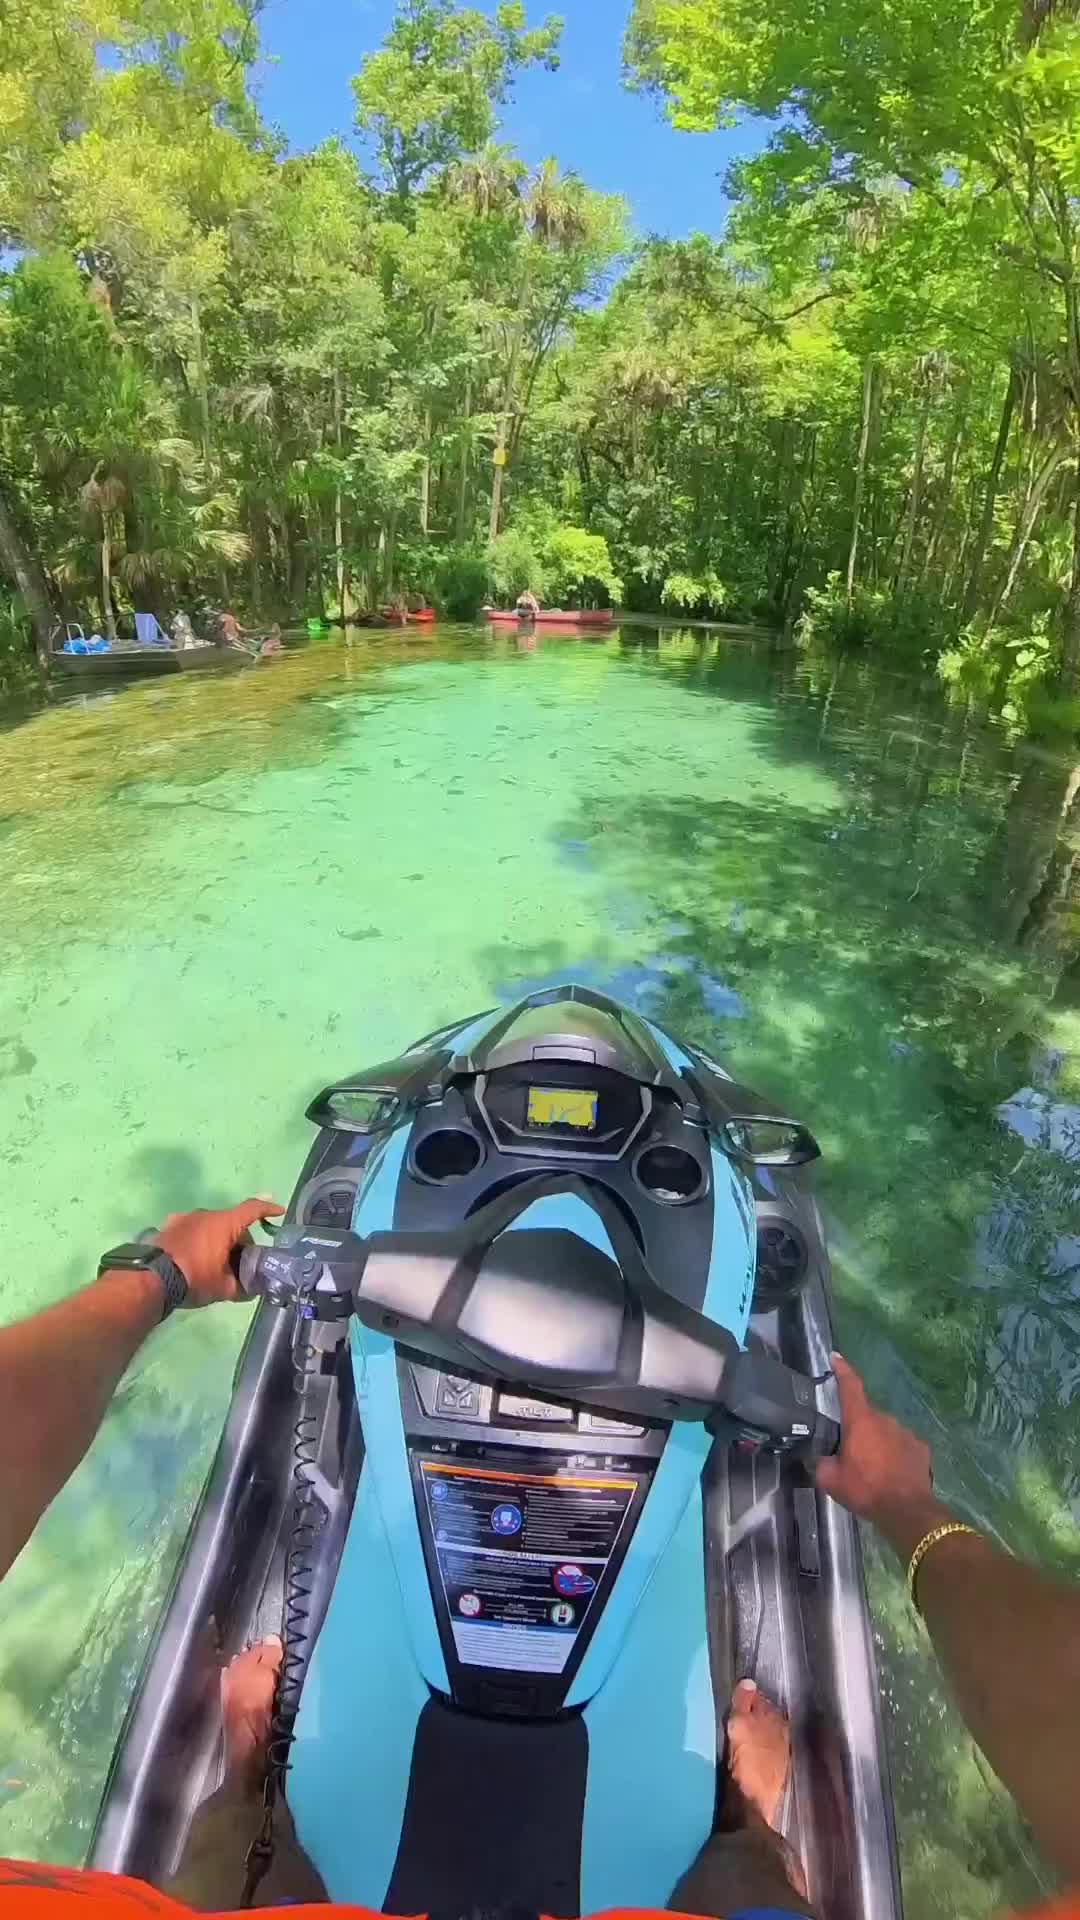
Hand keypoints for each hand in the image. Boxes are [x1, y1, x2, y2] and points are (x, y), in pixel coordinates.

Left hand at [156, 1199, 284, 1308]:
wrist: (151, 1280)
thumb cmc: (194, 1279)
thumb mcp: (223, 1288)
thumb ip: (242, 1287)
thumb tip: (251, 1289)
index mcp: (224, 1223)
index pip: (253, 1209)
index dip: (268, 1209)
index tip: (279, 1212)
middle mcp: (205, 1214)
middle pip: (231, 1222)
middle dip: (239, 1239)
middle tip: (240, 1262)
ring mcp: (184, 1218)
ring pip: (210, 1225)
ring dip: (217, 1239)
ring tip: (215, 1262)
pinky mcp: (167, 1227)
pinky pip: (191, 1230)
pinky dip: (199, 1240)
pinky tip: (194, 1258)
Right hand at [816, 1353, 935, 1545]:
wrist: (907, 1511)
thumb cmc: (866, 1490)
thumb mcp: (831, 1480)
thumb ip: (821, 1463)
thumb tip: (820, 1459)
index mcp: (861, 1421)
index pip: (850, 1386)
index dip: (842, 1370)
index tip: (835, 1358)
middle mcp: (885, 1419)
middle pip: (866, 1415)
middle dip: (857, 1428)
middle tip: (849, 1450)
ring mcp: (906, 1432)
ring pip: (885, 1430)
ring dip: (877, 1442)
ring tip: (871, 1467)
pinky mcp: (921, 1448)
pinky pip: (902, 1445)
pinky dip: (894, 1453)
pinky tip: (891, 1473)